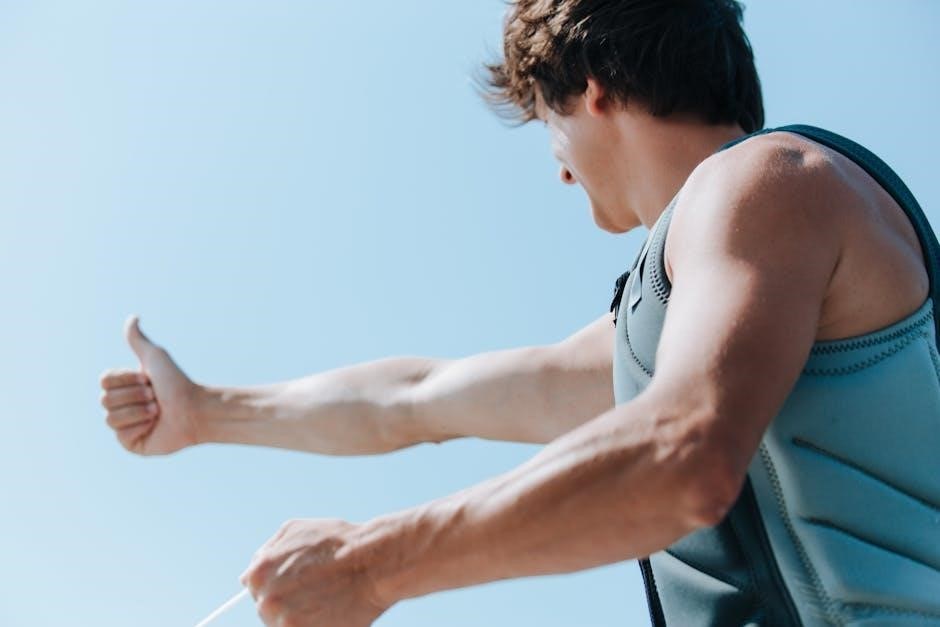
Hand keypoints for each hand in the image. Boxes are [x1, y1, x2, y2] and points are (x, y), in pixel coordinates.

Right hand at [98, 316, 200, 454]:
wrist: (195, 408)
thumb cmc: (177, 382)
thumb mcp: (155, 357)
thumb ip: (138, 340)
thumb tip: (133, 317)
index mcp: (123, 386)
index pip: (104, 381)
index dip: (126, 379)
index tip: (148, 379)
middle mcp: (121, 406)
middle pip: (105, 400)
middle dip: (135, 396)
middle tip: (155, 397)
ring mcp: (125, 426)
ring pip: (111, 418)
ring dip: (139, 411)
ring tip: (158, 411)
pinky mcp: (132, 444)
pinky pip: (121, 436)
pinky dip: (140, 427)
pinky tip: (155, 425)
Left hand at [241, 518, 390, 626]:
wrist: (371, 561)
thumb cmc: (337, 543)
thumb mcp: (294, 531)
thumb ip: (266, 552)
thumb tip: (244, 577)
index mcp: (258, 574)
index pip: (257, 591)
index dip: (283, 586)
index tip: (303, 584)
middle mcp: (266, 599)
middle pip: (269, 611)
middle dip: (290, 603)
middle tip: (318, 592)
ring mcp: (283, 621)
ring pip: (284, 625)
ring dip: (302, 617)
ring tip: (326, 601)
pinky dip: (314, 625)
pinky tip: (330, 613)